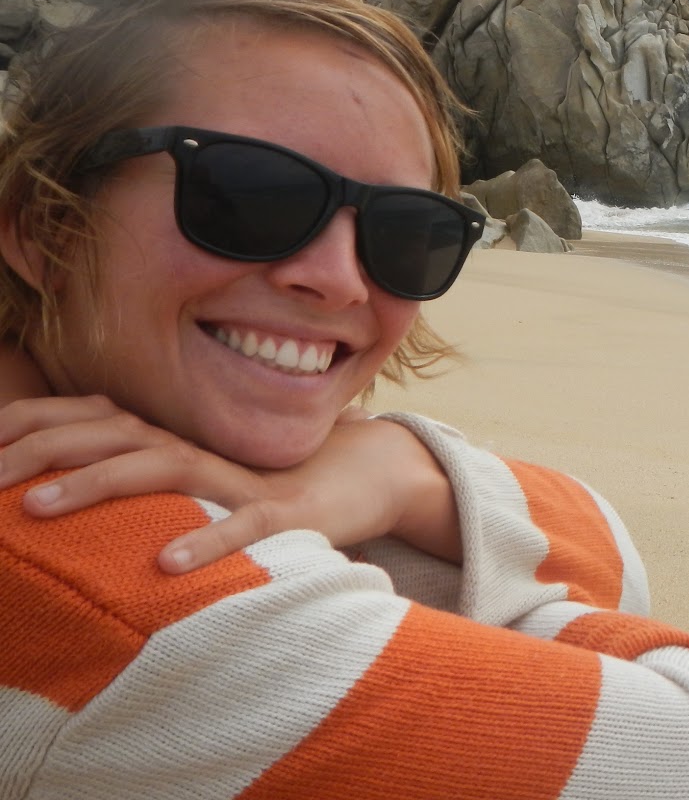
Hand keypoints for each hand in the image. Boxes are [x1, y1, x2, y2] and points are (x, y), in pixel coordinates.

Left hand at [0, 395, 461, 571]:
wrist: (361, 476)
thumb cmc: (260, 485)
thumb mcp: (186, 480)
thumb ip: (133, 479)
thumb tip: (52, 492)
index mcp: (166, 439)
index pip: (85, 417)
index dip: (26, 425)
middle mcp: (192, 449)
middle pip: (104, 435)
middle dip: (34, 454)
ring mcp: (235, 479)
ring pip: (157, 470)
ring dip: (93, 484)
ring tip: (36, 511)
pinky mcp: (282, 513)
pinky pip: (241, 527)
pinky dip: (205, 543)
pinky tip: (166, 566)